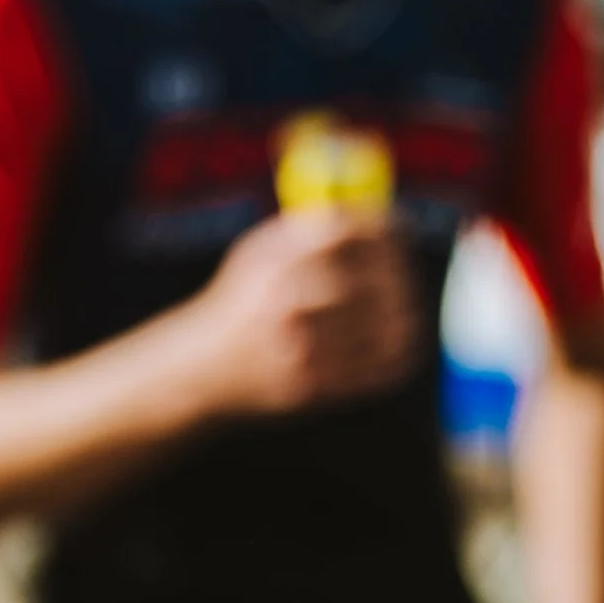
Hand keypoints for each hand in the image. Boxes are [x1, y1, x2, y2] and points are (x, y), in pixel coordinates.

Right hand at [173, 214, 422, 423]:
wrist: (201, 369)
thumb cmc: (243, 303)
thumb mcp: (260, 252)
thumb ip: (313, 229)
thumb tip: (384, 216)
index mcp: (272, 259)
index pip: (346, 231)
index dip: (381, 229)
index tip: (395, 233)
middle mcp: (283, 299)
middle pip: (371, 279)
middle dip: (395, 278)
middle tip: (402, 282)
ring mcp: (297, 346)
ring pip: (380, 326)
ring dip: (398, 318)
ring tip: (400, 314)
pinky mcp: (309, 386)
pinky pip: (375, 367)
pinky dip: (394, 353)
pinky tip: (391, 343)